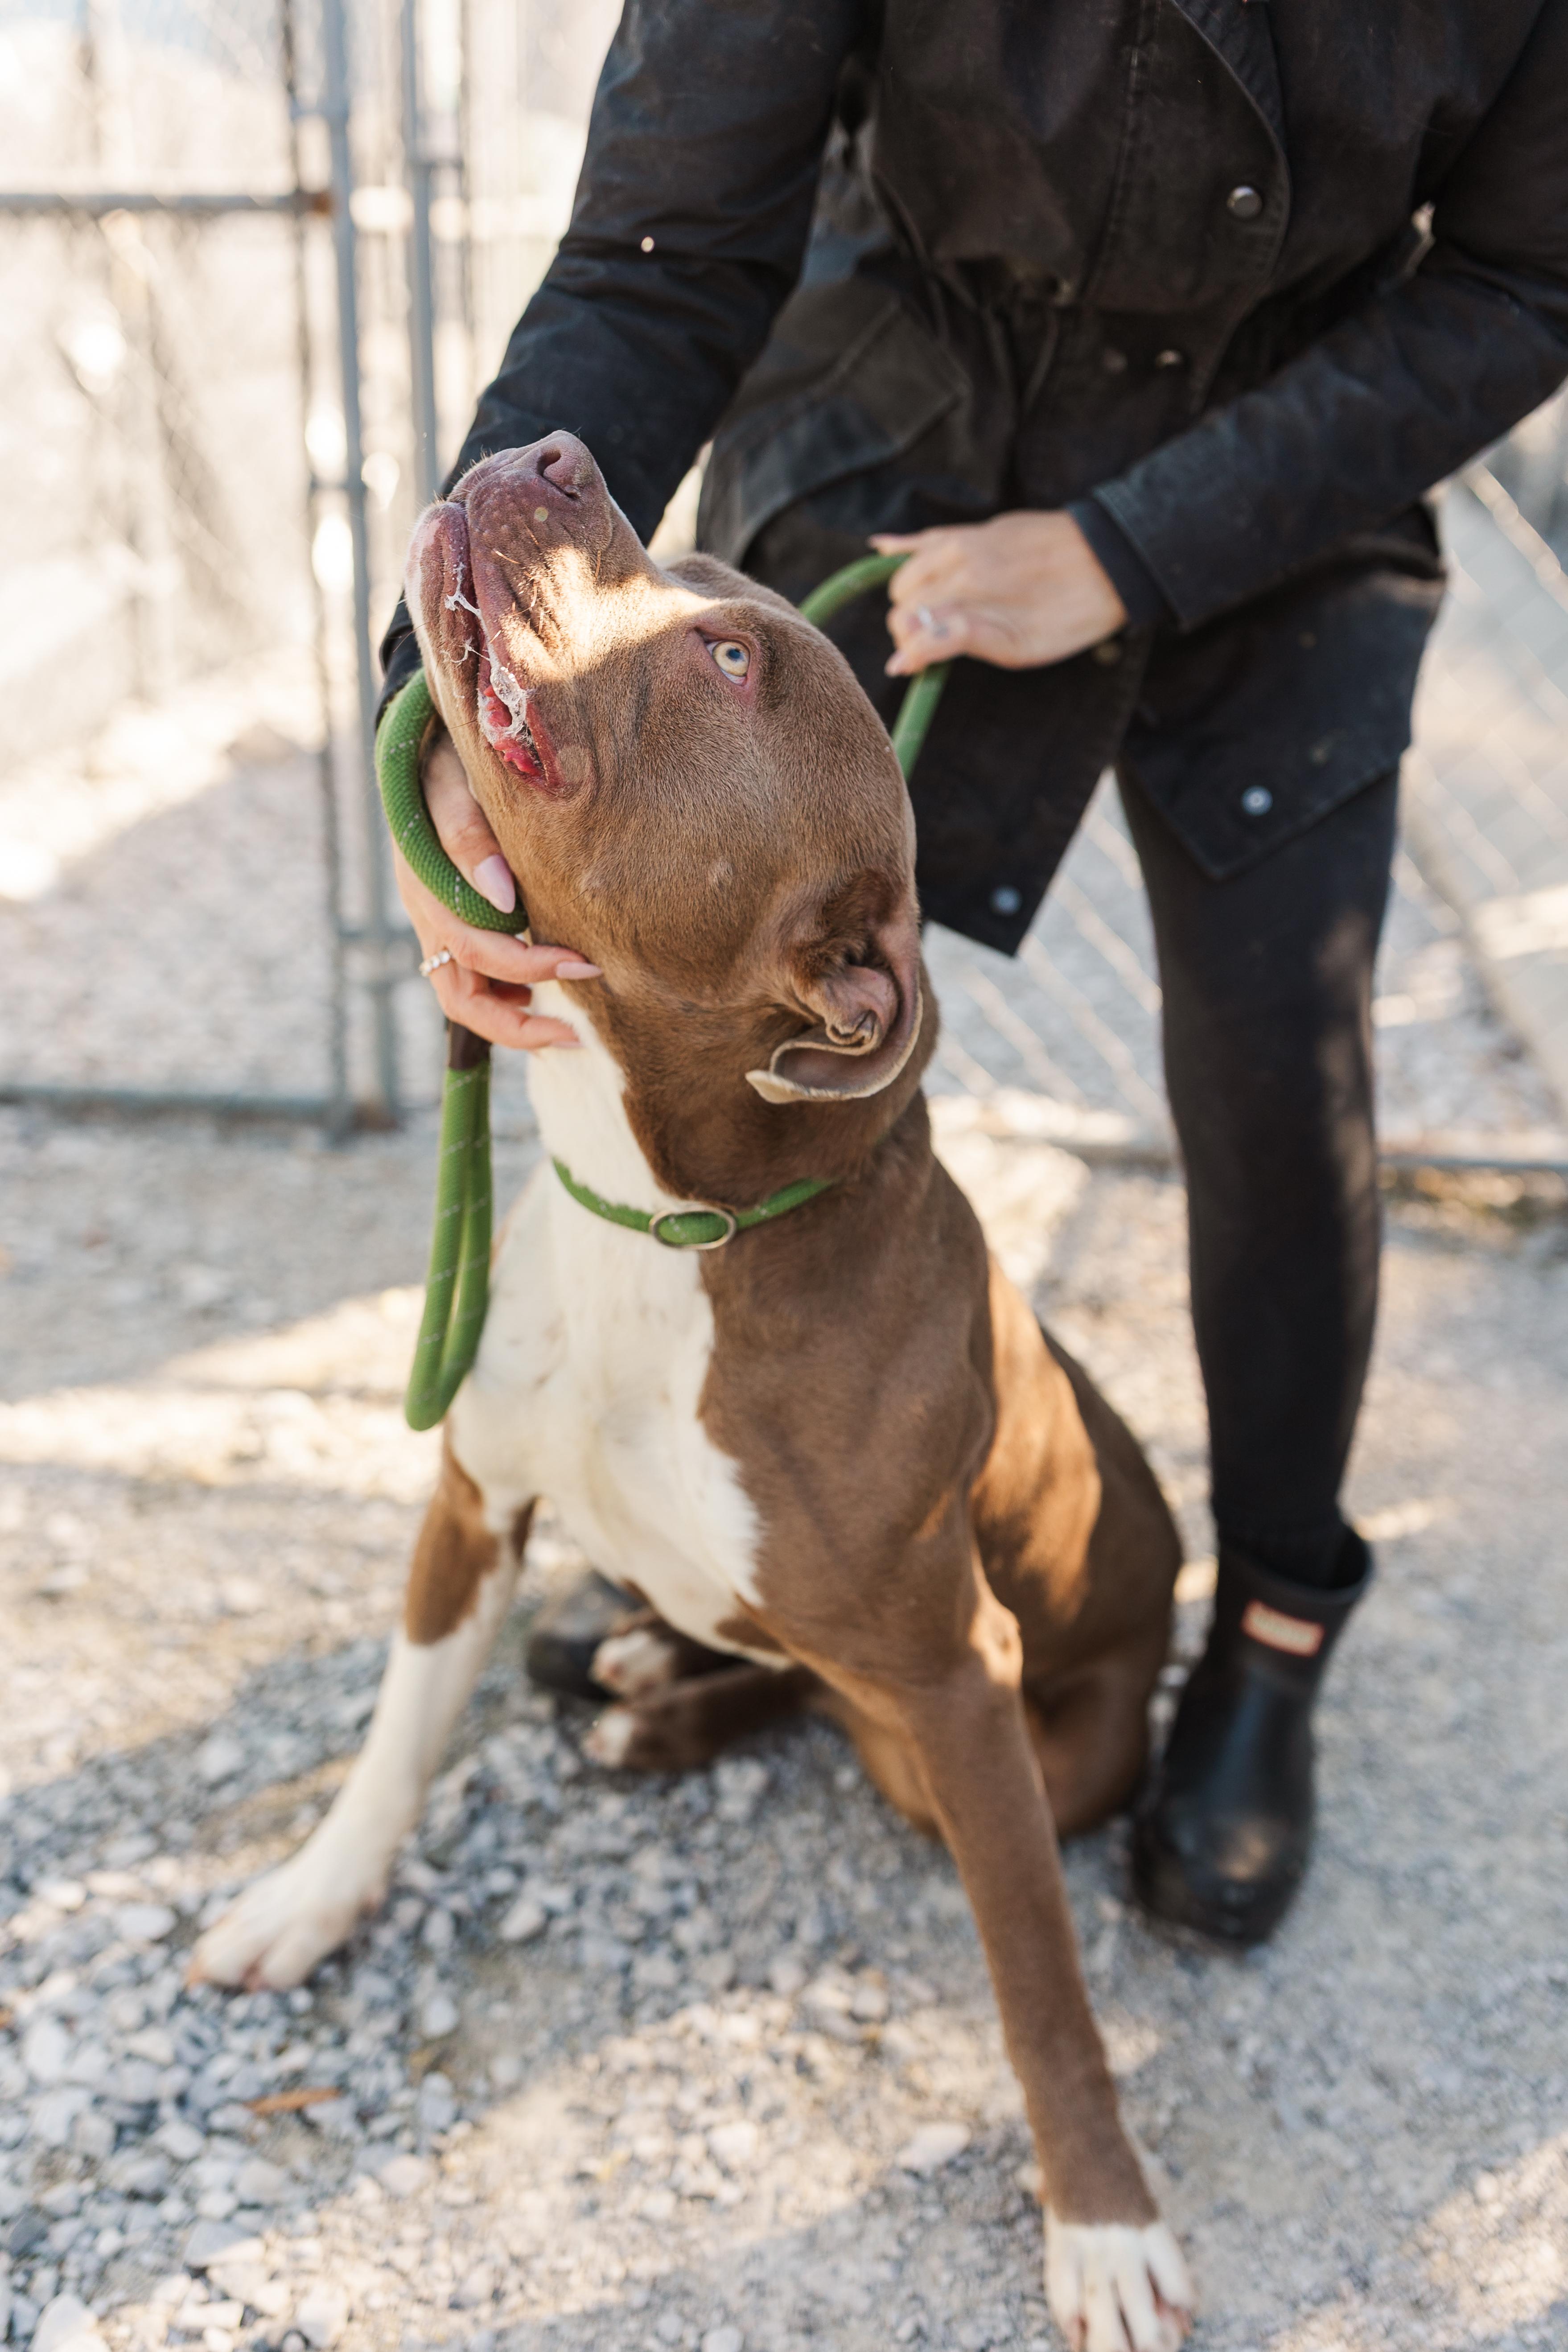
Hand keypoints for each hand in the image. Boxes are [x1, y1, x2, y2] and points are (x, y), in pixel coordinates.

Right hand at [395, 724, 597, 1049]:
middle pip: (461, 998)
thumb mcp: (455, 784)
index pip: (478, 951)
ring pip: (463, 998)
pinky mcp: (449, 922)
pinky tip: (539, 989)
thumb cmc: (447, 761)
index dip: (530, 966)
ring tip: (563, 1027)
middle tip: (579, 1033)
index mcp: (428, 888)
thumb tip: (502, 898)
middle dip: (519, 1024)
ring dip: (510, 1019)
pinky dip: (503, 994)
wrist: (424, 746)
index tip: (585, 964)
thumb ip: (471, 835)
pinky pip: (470, 978)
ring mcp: (435, 924)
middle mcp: (428, 916)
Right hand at [873, 511, 1126, 675]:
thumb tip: (901, 658)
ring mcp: (966, 540)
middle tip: (935, 645)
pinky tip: (883, 548)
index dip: (910, 650)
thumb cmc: (1071, 613)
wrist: (1112, 560)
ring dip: (909, 596)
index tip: (921, 664)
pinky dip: (902, 545)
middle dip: (909, 625)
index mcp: (965, 591)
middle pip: (903, 599)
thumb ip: (957, 644)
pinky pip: (928, 534)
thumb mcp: (1018, 644)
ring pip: (909, 570)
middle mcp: (958, 559)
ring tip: (931, 616)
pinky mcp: (979, 528)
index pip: (906, 624)